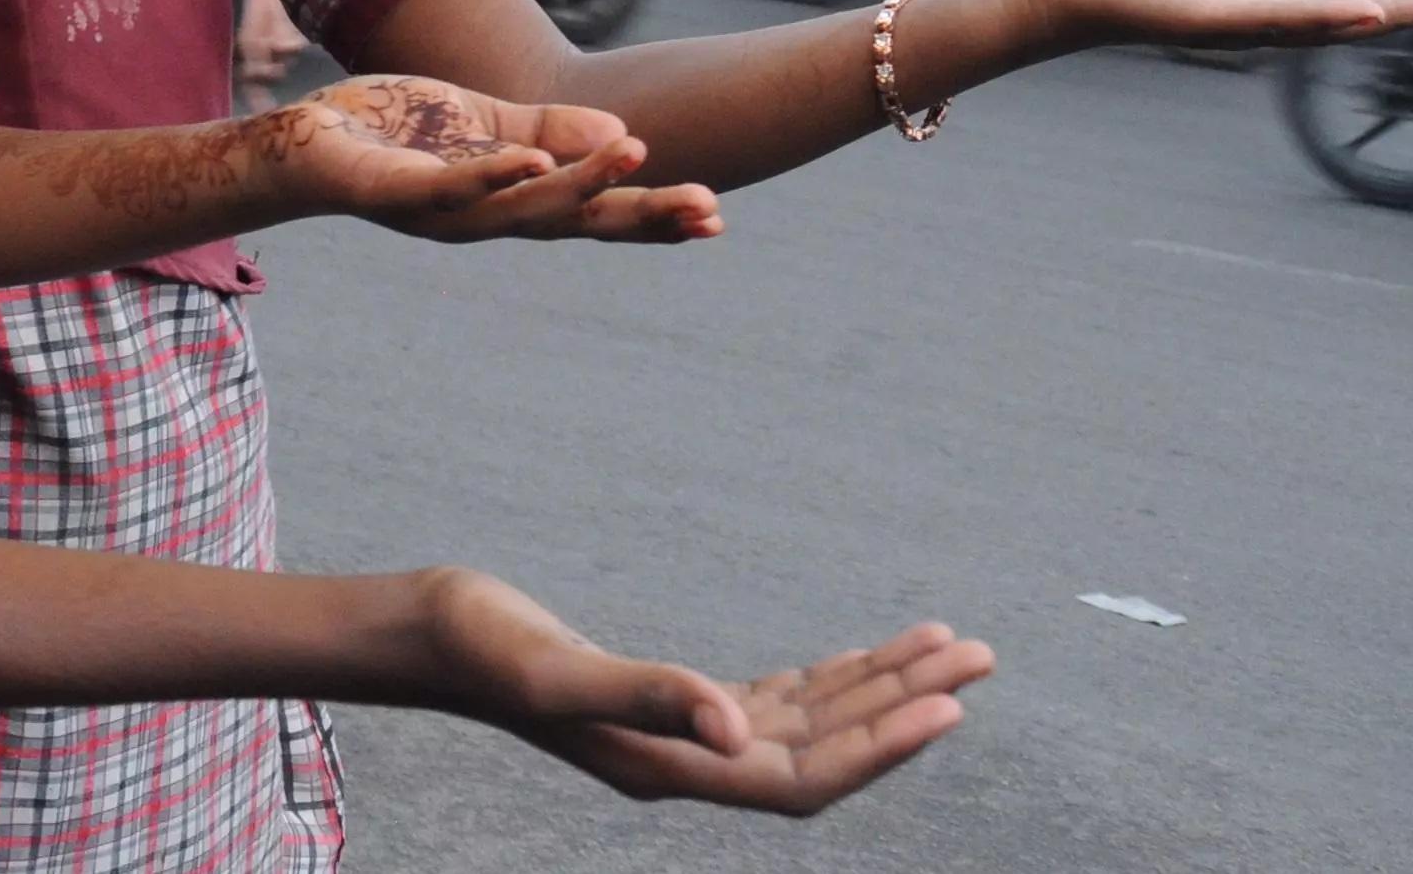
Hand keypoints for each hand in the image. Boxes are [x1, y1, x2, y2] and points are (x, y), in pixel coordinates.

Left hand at [266, 77, 721, 245]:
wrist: (307, 140)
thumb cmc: (398, 132)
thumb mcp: (488, 122)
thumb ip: (551, 130)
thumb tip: (626, 132)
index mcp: (510, 201)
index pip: (591, 214)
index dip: (650, 218)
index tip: (715, 217)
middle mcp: (483, 219)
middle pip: (573, 224)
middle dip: (639, 219)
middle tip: (706, 212)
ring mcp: (439, 212)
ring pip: (521, 207)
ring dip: (579, 183)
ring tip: (634, 153)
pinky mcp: (394, 193)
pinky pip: (449, 188)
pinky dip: (491, 177)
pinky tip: (530, 162)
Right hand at [423, 570, 990, 813]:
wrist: (430, 635)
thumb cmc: (482, 648)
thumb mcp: (558, 671)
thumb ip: (648, 696)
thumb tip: (732, 727)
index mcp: (670, 770)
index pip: (802, 777)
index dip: (878, 749)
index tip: (948, 704)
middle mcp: (690, 763)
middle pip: (825, 750)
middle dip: (905, 706)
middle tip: (982, 657)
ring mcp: (686, 735)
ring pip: (811, 720)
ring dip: (881, 685)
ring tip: (953, 645)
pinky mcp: (676, 701)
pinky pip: (777, 701)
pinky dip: (830, 677)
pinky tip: (865, 658)